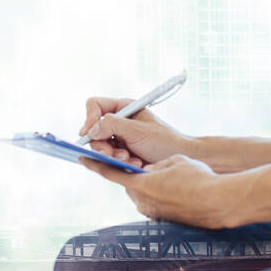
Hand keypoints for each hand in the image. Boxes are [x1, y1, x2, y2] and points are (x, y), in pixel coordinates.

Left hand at [79, 153, 232, 228]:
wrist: (219, 202)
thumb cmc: (199, 179)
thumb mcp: (174, 161)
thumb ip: (155, 165)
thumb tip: (149, 172)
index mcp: (140, 185)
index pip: (110, 173)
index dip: (95, 164)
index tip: (82, 158)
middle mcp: (142, 202)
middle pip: (129, 185)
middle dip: (135, 175)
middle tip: (146, 166)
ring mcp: (153, 213)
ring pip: (143, 194)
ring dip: (151, 185)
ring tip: (173, 179)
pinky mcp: (163, 220)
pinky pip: (156, 203)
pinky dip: (161, 195)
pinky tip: (179, 190)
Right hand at [81, 96, 195, 165]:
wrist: (181, 159)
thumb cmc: (165, 141)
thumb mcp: (138, 130)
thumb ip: (112, 126)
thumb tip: (91, 129)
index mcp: (124, 108)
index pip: (96, 106)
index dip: (89, 118)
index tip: (88, 133)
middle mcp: (120, 122)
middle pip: (95, 130)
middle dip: (103, 144)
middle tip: (111, 153)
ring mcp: (120, 138)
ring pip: (100, 147)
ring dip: (113, 156)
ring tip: (130, 160)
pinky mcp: (122, 154)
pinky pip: (109, 159)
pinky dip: (119, 163)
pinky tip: (135, 165)